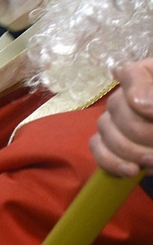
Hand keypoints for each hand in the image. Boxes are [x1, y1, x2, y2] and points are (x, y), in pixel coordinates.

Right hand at [90, 60, 152, 177]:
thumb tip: (140, 102)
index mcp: (149, 77)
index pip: (130, 74)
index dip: (137, 90)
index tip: (152, 113)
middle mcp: (128, 95)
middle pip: (116, 106)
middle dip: (142, 132)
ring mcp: (116, 119)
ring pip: (105, 128)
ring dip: (130, 150)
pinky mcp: (111, 144)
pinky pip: (97, 147)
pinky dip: (111, 160)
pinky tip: (131, 170)